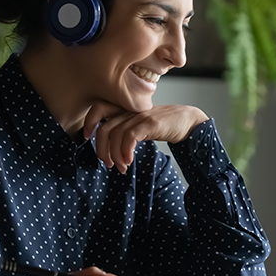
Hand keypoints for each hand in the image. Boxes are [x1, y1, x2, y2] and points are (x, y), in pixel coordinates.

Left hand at [84, 103, 208, 173]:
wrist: (187, 121)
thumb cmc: (163, 126)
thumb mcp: (140, 125)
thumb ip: (125, 130)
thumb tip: (109, 148)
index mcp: (125, 109)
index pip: (99, 108)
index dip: (89, 122)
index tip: (88, 138)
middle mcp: (130, 110)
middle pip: (104, 128)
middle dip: (102, 150)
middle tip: (108, 164)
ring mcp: (140, 116)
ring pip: (115, 135)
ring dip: (115, 156)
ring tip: (121, 167)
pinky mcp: (150, 123)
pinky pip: (129, 137)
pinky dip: (125, 152)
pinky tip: (129, 161)